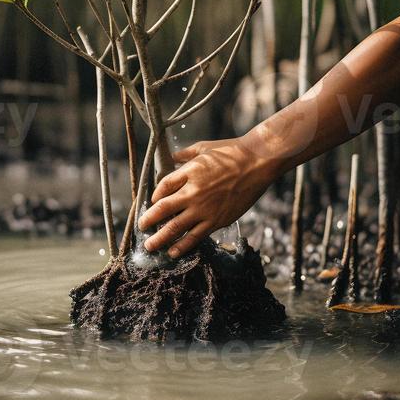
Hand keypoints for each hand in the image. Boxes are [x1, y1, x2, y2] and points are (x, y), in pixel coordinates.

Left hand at [137, 135, 276, 257]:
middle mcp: (192, 192)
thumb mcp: (204, 147)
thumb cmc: (232, 152)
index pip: (162, 188)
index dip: (154, 196)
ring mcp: (204, 209)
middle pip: (162, 210)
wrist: (258, 163)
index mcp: (188, 172)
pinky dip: (182, 246)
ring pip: (175, 228)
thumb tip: (172, 157)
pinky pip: (195, 236)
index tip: (153, 202)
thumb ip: (185, 154)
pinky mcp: (217, 220)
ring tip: (150, 246)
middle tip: (141, 228)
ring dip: (160, 239)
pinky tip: (173, 252)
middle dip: (149, 221)